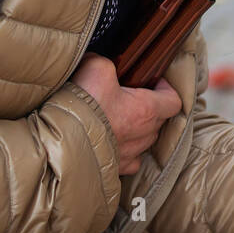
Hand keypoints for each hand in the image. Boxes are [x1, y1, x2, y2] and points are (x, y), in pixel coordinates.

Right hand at [72, 53, 182, 175]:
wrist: (60, 142)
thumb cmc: (82, 107)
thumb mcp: (96, 68)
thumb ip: (107, 63)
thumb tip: (101, 63)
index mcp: (146, 110)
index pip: (174, 101)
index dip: (166, 89)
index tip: (153, 82)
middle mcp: (142, 135)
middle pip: (159, 121)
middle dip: (150, 108)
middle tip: (130, 97)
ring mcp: (129, 155)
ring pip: (144, 141)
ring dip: (137, 131)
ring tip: (119, 119)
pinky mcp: (114, 169)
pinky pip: (129, 161)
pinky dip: (124, 151)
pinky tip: (111, 141)